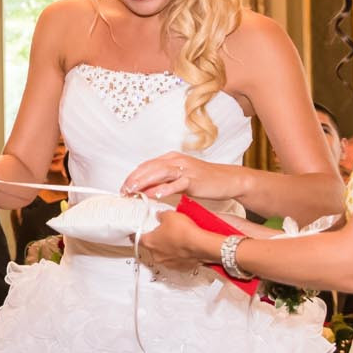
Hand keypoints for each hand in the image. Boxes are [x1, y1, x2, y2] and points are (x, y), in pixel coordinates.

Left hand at [122, 152, 240, 203]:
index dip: (133, 176)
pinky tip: (155, 194)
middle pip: (149, 167)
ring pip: (159, 172)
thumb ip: (164, 181)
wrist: (228, 179)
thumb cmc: (205, 180)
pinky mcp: (194, 179)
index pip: (146, 165)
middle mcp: (176, 161)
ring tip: (133, 191)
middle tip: (123, 191)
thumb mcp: (180, 179)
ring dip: (144, 182)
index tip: (124, 187)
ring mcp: (185, 169)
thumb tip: (147, 190)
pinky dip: (164, 188)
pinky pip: (176, 184)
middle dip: (134, 179)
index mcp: (171, 158)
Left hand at [134, 211, 211, 271]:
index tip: (135, 234)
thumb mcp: (170, 215)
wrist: (201, 245)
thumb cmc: (184, 233)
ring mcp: (168, 263)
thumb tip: (161, 215)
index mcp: (150, 242)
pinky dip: (179, 255)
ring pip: (164, 254)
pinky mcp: (180, 267)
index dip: (136, 235)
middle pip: (151, 247)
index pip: (137, 239)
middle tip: (163, 232)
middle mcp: (157, 255)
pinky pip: (176, 260)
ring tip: (177, 239)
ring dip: (168, 248)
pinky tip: (185, 247)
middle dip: (156, 240)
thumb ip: (161, 215)